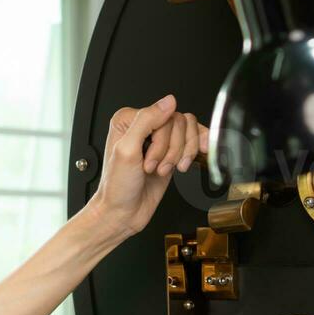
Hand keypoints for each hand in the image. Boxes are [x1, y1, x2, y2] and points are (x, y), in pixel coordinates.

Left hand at [88, 94, 208, 239]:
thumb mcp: (127, 151)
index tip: (149, 160)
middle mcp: (145, 126)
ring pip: (188, 132)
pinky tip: (189, 161)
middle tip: (154, 168)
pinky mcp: (171, 152)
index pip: (163, 115)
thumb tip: (168, 102)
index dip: (162, 141)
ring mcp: (159, 139)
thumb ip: (146, 121)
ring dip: (181, 155)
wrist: (123, 212)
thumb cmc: (118, 187)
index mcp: (129, 120)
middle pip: (179, 123)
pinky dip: (195, 151)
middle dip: (171, 150)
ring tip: (164, 170)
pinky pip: (193, 140)